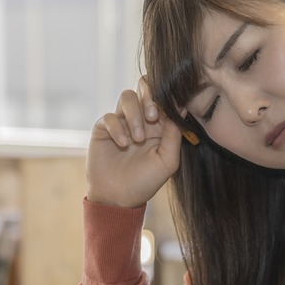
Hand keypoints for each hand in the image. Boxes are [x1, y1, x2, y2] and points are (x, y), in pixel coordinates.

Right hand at [86, 76, 181, 208]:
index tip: (167, 112)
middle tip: (152, 117)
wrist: (118, 198)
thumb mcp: (167, 160)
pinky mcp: (103, 128)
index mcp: (160, 123)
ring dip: (134, 114)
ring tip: (137, 138)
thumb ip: (174, 134)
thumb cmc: (145, 181)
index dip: (167, 97)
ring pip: (127, 96)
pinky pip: (109, 116)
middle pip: (144, 85)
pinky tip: (123, 144)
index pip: (164, 96)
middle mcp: (141, 117)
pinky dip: (117, 128)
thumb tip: (181, 107)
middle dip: (149, 97)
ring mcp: (121, 121)